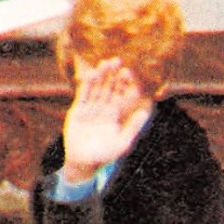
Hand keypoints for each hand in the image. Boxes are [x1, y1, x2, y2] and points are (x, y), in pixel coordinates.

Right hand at [60, 58, 149, 184]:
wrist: (83, 163)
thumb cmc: (105, 156)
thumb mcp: (122, 143)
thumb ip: (132, 128)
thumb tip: (146, 113)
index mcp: (115, 116)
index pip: (122, 96)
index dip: (125, 84)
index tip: (129, 72)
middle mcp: (103, 110)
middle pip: (109, 89)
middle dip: (113, 75)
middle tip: (118, 60)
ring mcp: (90, 109)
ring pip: (97, 89)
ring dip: (100, 76)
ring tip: (105, 63)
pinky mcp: (78, 111)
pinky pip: (83, 95)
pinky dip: (86, 85)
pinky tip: (90, 74)